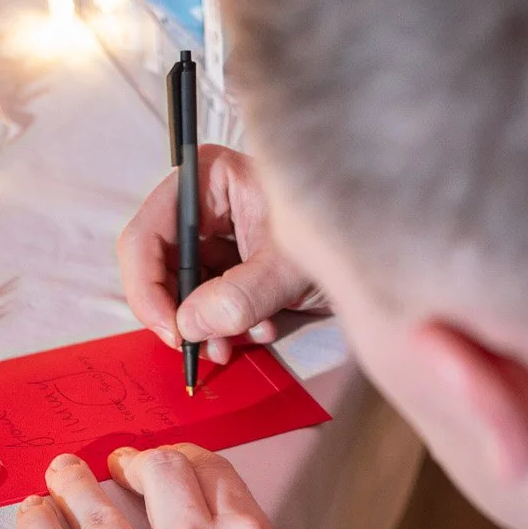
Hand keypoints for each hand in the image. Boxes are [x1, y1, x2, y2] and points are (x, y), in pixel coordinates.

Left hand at [17, 444, 329, 528]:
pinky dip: (38, 525)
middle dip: (134, 461)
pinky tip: (34, 512)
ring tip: (63, 471)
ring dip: (74, 479)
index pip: (211, 471)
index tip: (165, 464)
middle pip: (155, 469)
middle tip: (117, 465)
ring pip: (94, 504)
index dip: (185, 459)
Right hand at [118, 145, 330, 366]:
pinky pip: (207, 303)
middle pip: (158, 267)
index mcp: (208, 179)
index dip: (148, 288)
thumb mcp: (288, 268)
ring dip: (207, 327)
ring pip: (182, 292)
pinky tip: (259, 331)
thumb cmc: (342, 232)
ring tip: (239, 343)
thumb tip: (190, 324)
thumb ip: (240, 297)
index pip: (146, 235)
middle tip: (200, 349)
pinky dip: (226, 326)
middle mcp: (204, 204)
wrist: (380, 249)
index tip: (172, 332)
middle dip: (182, 314)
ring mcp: (215, 236)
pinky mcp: (230, 265)